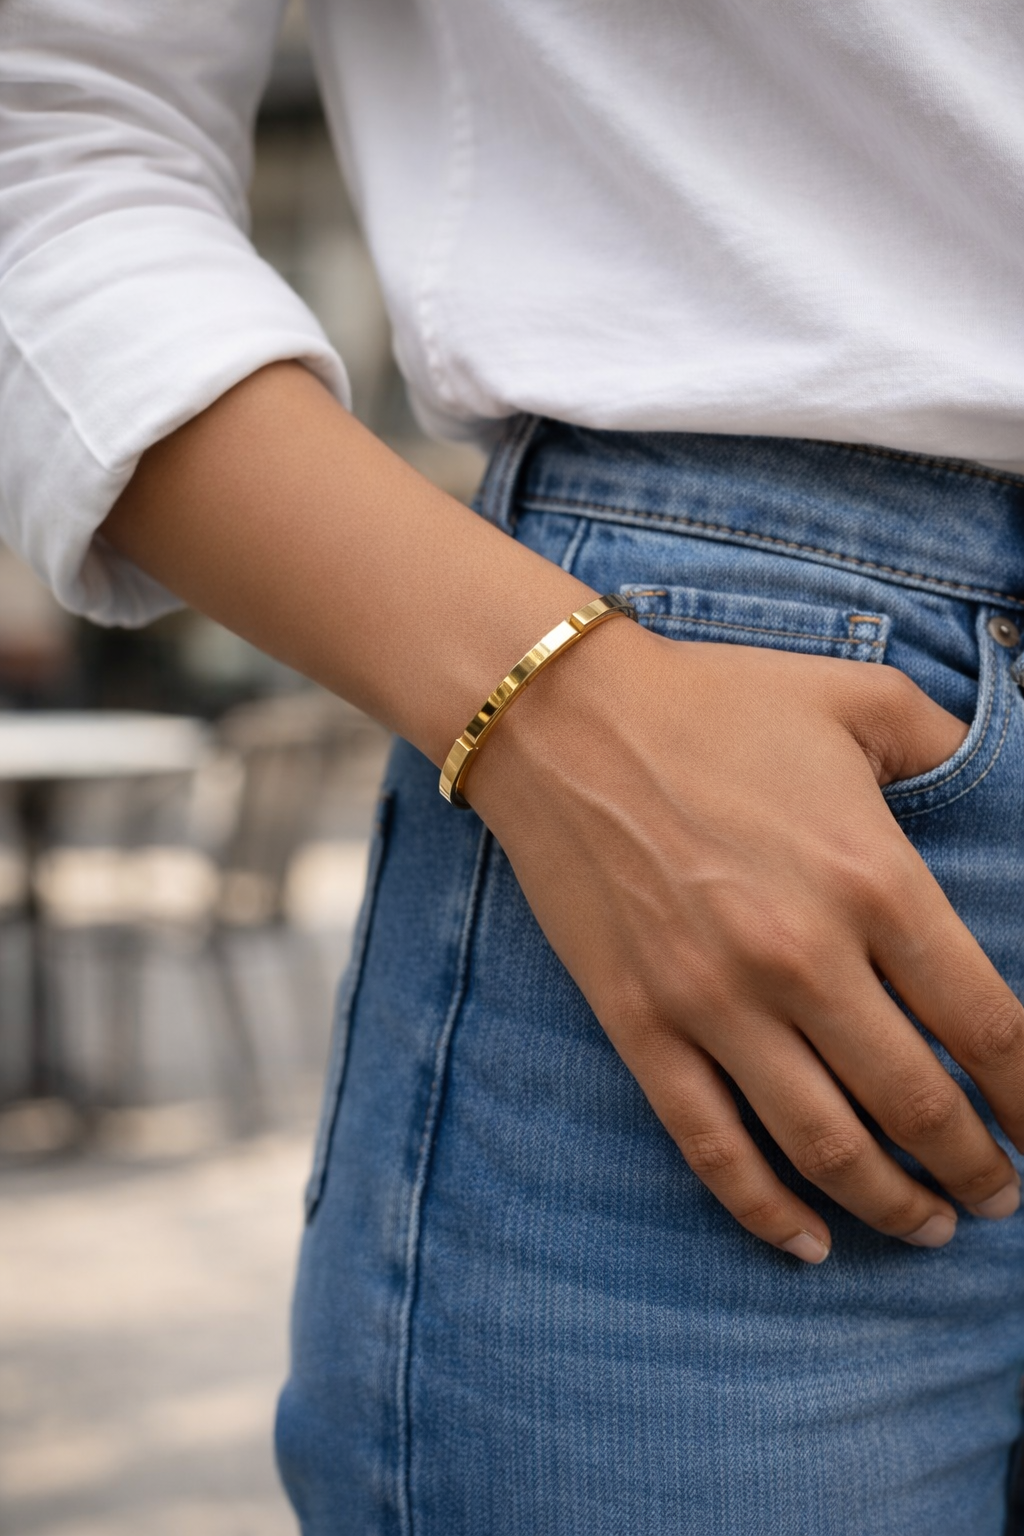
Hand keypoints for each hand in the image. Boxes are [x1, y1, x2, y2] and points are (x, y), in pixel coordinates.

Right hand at [470, 620, 1023, 1261]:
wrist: (562, 722)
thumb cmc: (715, 704)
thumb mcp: (857, 700)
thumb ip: (949, 742)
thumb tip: (999, 779)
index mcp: (872, 879)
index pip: (989, 1027)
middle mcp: (802, 957)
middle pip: (918, 1104)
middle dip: (978, 1168)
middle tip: (1001, 1195)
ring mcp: (714, 1002)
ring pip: (826, 1147)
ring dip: (894, 1204)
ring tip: (930, 1226)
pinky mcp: (642, 1026)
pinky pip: (711, 1146)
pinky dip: (766, 1210)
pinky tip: (808, 1241)